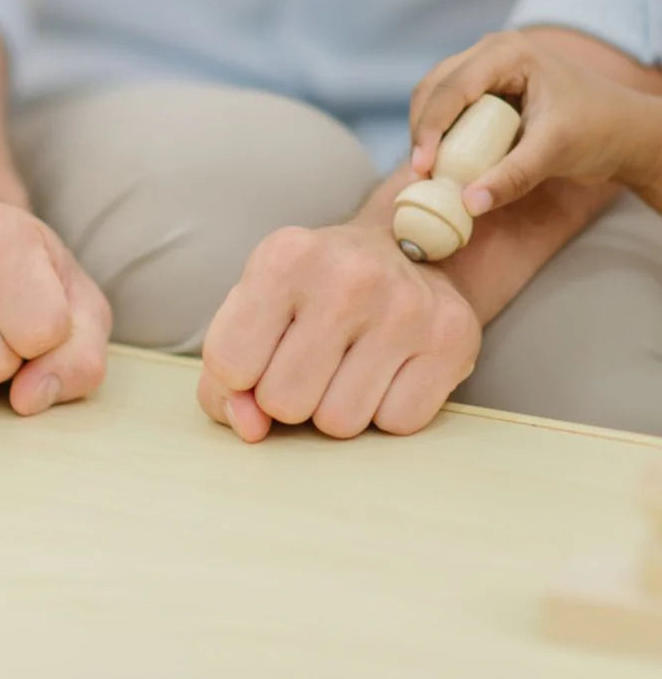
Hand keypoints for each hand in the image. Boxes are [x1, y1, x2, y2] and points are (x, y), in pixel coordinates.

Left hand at [199, 224, 480, 441]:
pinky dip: (385, 410)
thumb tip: (249, 427)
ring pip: (339, 423)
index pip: (230, 362)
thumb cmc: (311, 291)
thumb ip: (225, 376)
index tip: (258, 353)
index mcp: (284, 257)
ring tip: (347, 361)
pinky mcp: (453, 339)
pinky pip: (396, 425)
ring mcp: (406, 307)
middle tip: (309, 357)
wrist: (403, 251)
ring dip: (335, 407)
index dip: (237, 376)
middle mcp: (348, 276)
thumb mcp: (253, 308)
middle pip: (284, 401)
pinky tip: (387, 367)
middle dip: (287, 396)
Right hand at [409, 31, 659, 214]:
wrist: (622, 133)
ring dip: (426, 133)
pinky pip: (446, 110)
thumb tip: (468, 205)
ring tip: (429, 171)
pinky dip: (439, 136)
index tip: (422, 167)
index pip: (452, 88)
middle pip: (432, 88)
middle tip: (420, 173)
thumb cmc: (598, 130)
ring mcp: (483, 71)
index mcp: (507, 53)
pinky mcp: (482, 92)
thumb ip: (512, 177)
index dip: (430, 127)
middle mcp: (488, 54)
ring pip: (432, 97)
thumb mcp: (554, 152)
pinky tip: (442, 162)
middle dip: (422, 130)